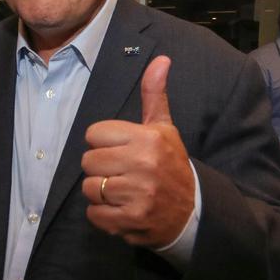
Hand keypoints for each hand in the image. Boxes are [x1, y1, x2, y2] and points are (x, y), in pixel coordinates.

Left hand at [81, 55, 194, 247]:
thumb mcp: (163, 128)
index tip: (119, 149)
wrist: (191, 211)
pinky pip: (94, 214)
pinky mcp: (131, 220)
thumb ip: (155, 94)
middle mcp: (143, 164)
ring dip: (100, 192)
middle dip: (99, 167)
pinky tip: (120, 208)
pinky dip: (102, 215)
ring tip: (120, 190)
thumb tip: (161, 59)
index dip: (102, 142)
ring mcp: (137, 194)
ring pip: (89, 188)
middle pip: (88, 161)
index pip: (94, 133)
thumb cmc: (170, 163)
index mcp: (147, 138)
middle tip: (119, 171)